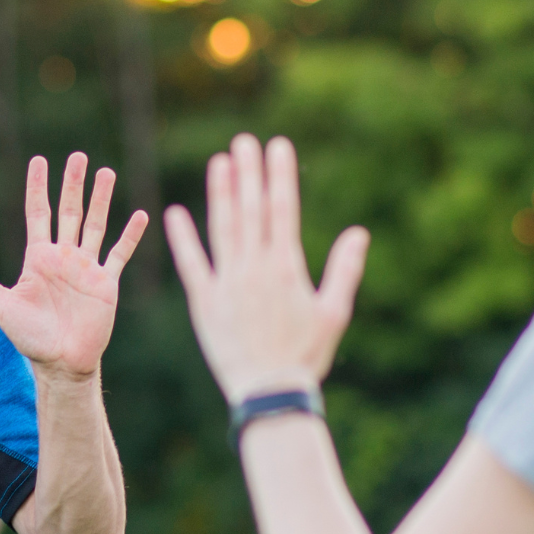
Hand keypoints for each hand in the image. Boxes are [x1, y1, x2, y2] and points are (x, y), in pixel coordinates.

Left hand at [0, 153, 149, 381]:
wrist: (60, 364)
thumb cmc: (29, 337)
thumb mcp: (0, 306)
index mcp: (38, 258)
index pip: (38, 213)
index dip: (38, 187)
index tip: (39, 160)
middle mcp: (63, 258)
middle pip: (69, 211)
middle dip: (73, 184)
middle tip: (78, 155)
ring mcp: (86, 269)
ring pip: (95, 225)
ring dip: (101, 200)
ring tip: (106, 172)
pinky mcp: (106, 283)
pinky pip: (119, 254)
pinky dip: (130, 236)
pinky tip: (141, 216)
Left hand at [164, 134, 370, 403]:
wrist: (269, 393)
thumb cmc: (306, 357)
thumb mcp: (334, 312)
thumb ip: (344, 269)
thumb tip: (360, 232)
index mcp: (287, 267)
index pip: (283, 209)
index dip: (280, 175)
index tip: (277, 146)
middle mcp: (255, 268)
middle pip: (251, 210)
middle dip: (249, 172)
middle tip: (244, 140)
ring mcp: (227, 283)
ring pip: (222, 228)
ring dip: (220, 194)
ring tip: (218, 162)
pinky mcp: (204, 302)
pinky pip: (191, 264)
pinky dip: (183, 238)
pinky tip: (174, 213)